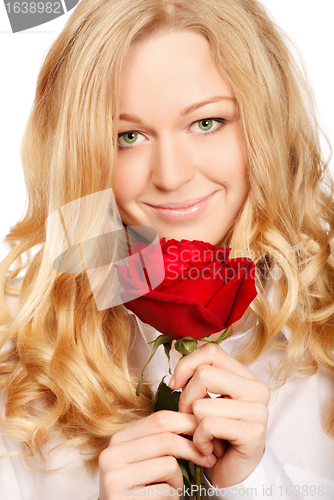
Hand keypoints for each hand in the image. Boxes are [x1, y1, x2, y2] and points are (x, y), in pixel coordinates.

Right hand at [98, 410, 216, 498]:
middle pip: (165, 439)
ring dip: (180, 479)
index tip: (205, 433)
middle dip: (193, 447)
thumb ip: (162, 438)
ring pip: (168, 464)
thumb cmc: (142, 489)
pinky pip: (165, 490)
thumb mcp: (147, 458)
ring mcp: (113, 477)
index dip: (187, 423)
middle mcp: (111, 454)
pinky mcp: (121, 498)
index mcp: (119, 438)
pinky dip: (173, 496)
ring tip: (172, 488)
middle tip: (209, 457)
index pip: (159, 419)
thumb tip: (197, 420)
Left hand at [169, 343, 269, 487]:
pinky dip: (199, 440)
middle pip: (204, 375)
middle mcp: (256, 388)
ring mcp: (258, 410)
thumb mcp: (205, 397)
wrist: (231, 471)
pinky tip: (208, 448)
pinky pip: (208, 425)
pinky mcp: (253, 433)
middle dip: (186, 399)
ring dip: (192, 425)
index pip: (211, 351)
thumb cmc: (215, 433)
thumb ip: (198, 374)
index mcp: (244, 375)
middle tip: (190, 416)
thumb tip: (179, 349)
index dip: (186, 365)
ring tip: (202, 435)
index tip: (175, 384)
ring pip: (202, 404)